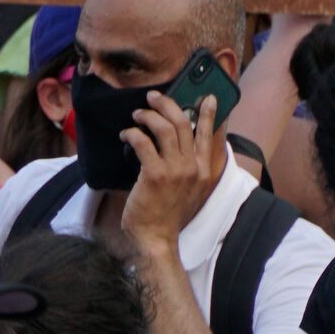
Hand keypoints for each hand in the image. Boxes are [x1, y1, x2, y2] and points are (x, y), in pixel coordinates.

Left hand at [119, 90, 216, 251]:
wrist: (156, 236)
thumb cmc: (168, 212)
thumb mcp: (189, 189)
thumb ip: (190, 166)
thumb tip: (180, 143)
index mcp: (205, 170)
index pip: (209, 135)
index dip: (209, 114)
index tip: (208, 97)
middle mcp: (194, 167)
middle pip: (184, 124)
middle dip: (167, 104)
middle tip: (153, 96)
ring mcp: (176, 171)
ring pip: (164, 128)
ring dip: (148, 115)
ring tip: (137, 115)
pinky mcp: (155, 175)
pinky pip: (143, 142)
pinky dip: (132, 133)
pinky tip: (126, 135)